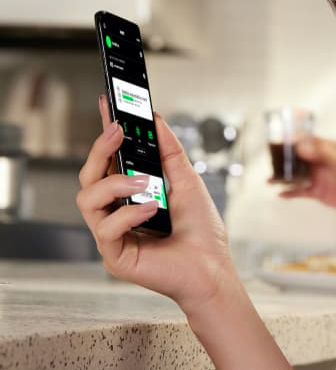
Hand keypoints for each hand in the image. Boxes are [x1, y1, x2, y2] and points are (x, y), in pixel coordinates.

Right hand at [76, 96, 233, 312]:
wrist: (213, 267)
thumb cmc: (202, 230)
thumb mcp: (187, 180)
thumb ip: (170, 151)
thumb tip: (156, 118)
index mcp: (132, 193)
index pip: (110, 159)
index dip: (105, 132)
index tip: (107, 103)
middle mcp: (117, 210)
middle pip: (89, 176)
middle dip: (99, 149)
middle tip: (117, 129)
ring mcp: (112, 233)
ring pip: (87, 199)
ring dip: (114, 183)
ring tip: (143, 182)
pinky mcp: (114, 255)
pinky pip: (105, 229)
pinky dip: (129, 214)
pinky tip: (151, 210)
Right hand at [277, 136, 335, 214]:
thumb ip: (321, 154)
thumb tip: (301, 148)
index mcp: (328, 149)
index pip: (307, 142)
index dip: (294, 141)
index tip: (280, 141)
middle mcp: (320, 162)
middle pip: (299, 158)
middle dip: (285, 159)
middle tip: (271, 160)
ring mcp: (318, 177)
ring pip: (297, 175)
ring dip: (285, 177)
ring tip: (270, 179)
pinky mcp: (318, 192)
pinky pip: (301, 191)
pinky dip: (290, 192)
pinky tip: (280, 194)